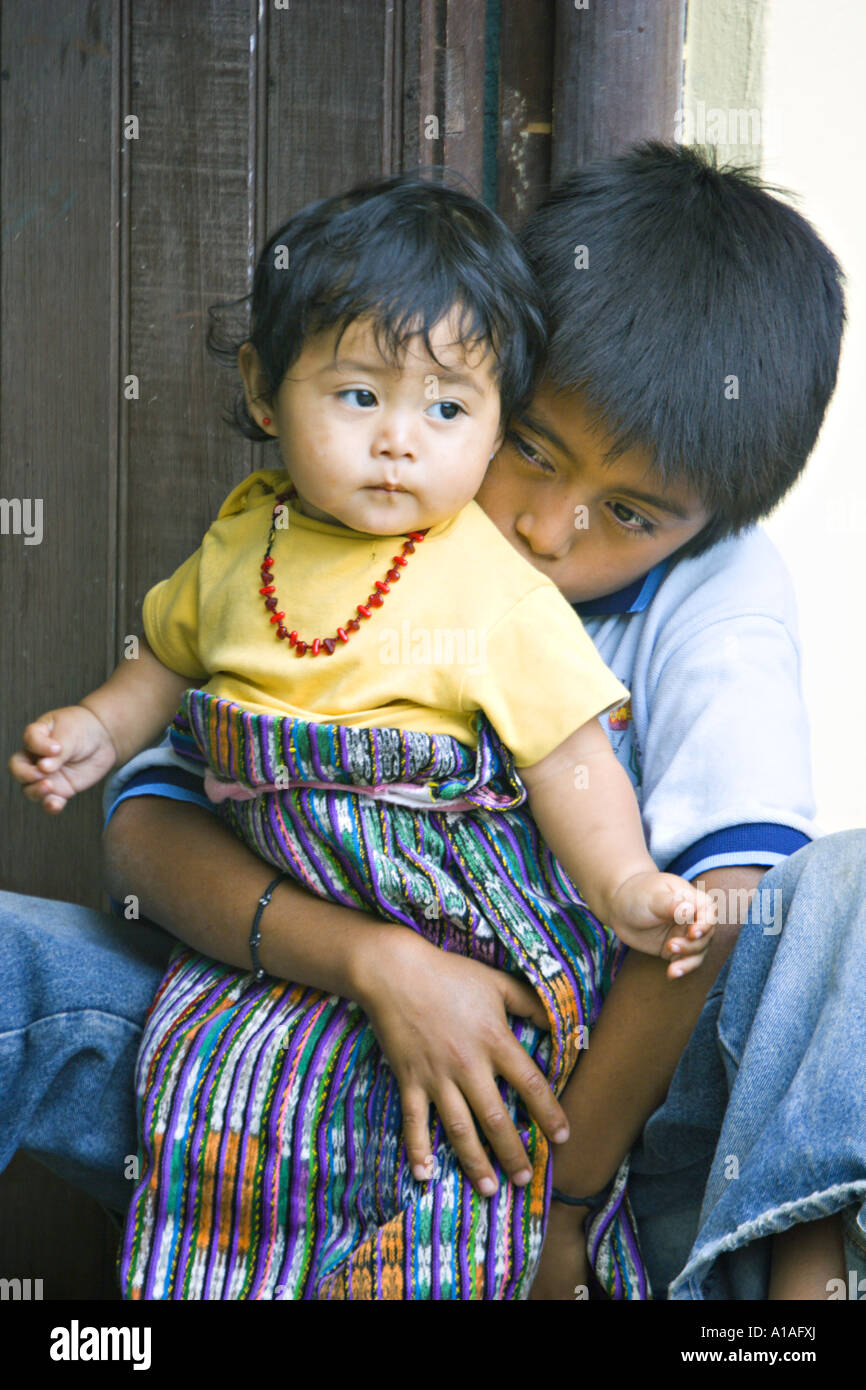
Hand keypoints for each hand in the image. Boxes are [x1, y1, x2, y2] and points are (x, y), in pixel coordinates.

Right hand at [8, 705, 118, 812]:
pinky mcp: (60, 789)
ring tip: (49, 787)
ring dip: (36, 791)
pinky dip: (50, 805)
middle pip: (18, 768)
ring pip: (29, 789)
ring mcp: (47, 775)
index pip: (29, 741)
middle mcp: (36, 757)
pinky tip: (55, 804)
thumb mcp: (71, 734)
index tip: (56, 748)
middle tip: (41, 772)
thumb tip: (43, 767)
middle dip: (25, 773)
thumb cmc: (83, 729)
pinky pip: (50, 801)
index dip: (39, 746)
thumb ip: (59, 750)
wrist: (104, 738)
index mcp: (37, 736)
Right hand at [355, 928, 569, 1195]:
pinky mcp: (409, 1079)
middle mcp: (468, 1065)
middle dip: (513, 1152)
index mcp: (494, 1040)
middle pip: (496, 1118)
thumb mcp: (496, 982)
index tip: (561, 1137)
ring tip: (488, 1188)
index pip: (530, 1084)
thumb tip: (556, 1022)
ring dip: (474, 1161)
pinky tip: (424, 1174)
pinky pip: (414, 1121)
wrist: (395, 972)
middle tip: (524, 1179)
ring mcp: (436, 1076)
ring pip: (459, 1128)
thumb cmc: (449, 973)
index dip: (549, 1113)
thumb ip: (529, 1003)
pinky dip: (418, 1149)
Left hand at [606, 871, 716, 978]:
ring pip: (698, 952)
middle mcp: (692, 918)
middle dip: (693, 945)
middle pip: (706, 936)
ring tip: (672, 968)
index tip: (692, 933)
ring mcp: (684, 934)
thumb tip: (690, 910)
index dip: (705, 924)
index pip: (708, 912)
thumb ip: (672, 904)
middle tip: (671, 945)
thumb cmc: (638, 894)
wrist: (619, 908)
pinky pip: (684, 961)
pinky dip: (681, 969)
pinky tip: (671, 974)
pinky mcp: (675, 949)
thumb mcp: (654, 897)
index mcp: (691, 899)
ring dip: (688, 961)